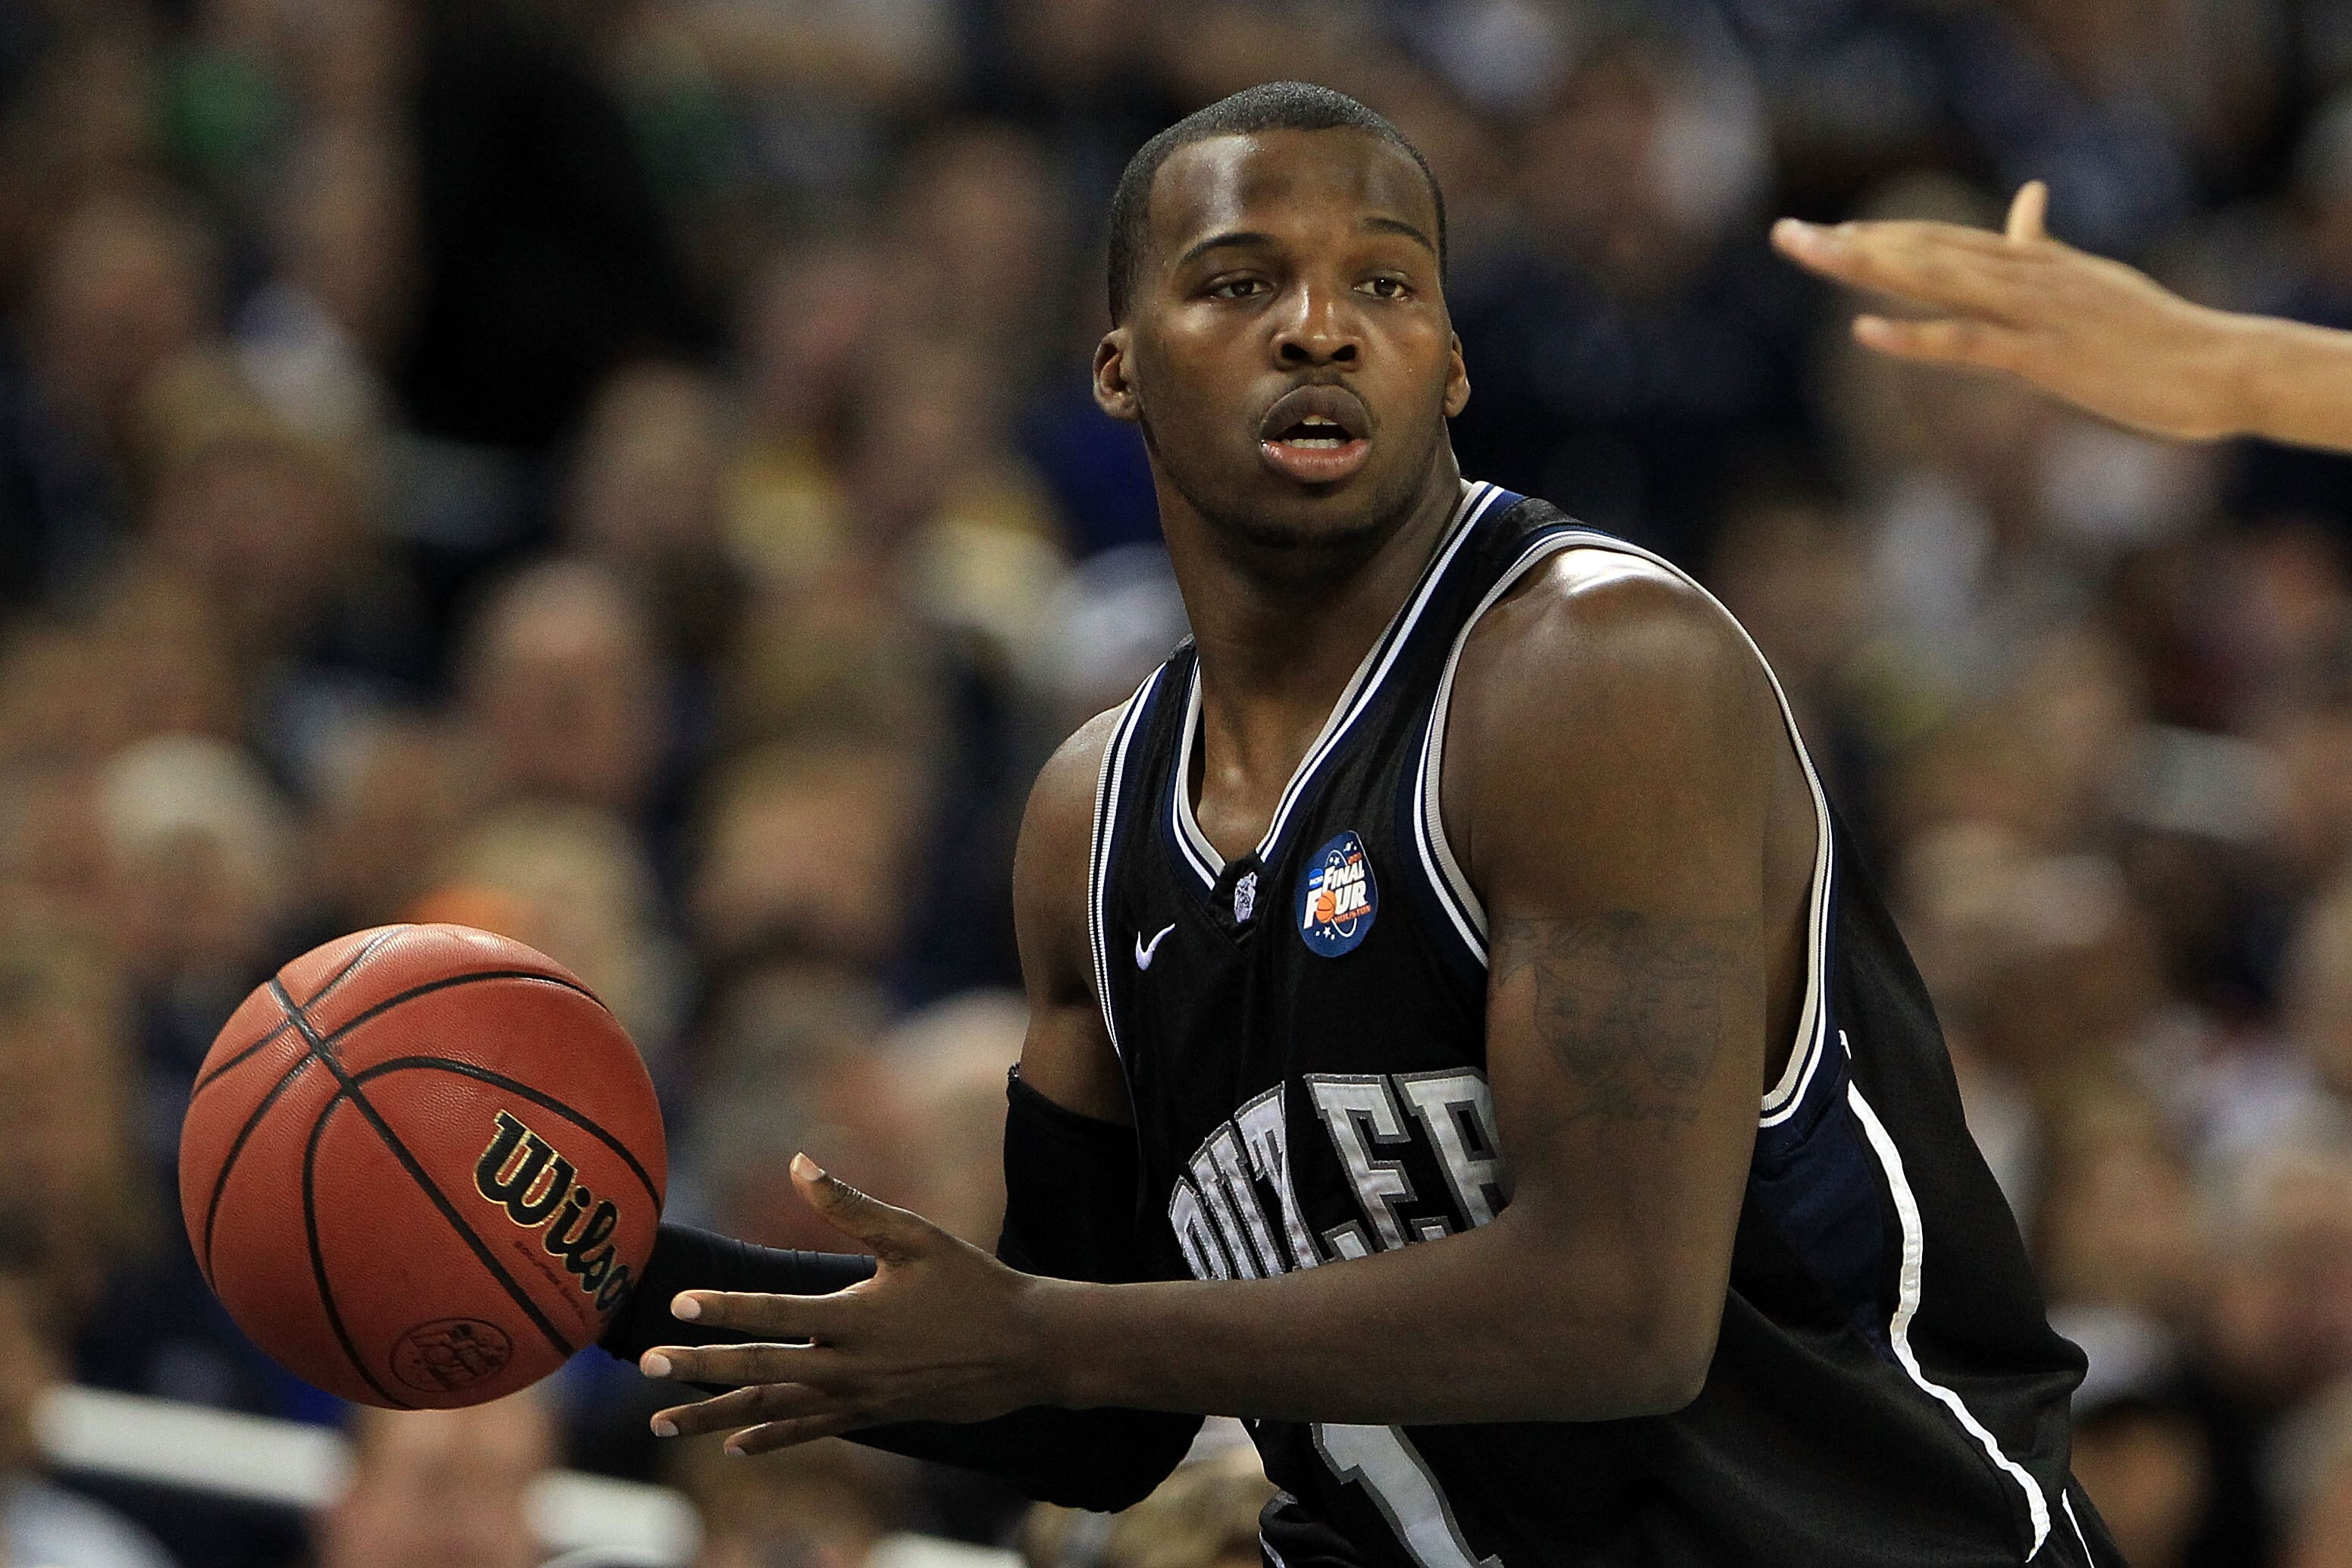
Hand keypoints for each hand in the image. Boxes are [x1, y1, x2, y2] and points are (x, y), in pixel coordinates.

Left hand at [641, 1155, 1062, 1455]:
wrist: (1027, 1350)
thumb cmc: (973, 1283)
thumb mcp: (916, 1236)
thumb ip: (852, 1205)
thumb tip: (798, 1163)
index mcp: (855, 1317)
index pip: (773, 1313)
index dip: (722, 1308)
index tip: (677, 1305)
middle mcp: (848, 1367)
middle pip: (758, 1369)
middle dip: (698, 1369)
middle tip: (646, 1367)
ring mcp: (858, 1400)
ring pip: (772, 1410)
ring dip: (713, 1418)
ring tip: (660, 1424)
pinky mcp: (872, 1416)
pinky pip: (808, 1432)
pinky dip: (769, 1438)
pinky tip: (734, 1445)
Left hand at [1772, 182, 2250, 440]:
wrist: (2213, 365)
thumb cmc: (2149, 332)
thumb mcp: (2088, 280)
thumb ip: (2045, 246)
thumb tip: (2028, 198)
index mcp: (2030, 263)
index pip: (1940, 241)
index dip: (1881, 236)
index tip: (1827, 233)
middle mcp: (2024, 277)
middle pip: (1922, 251)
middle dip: (1850, 244)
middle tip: (1787, 234)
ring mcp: (2033, 314)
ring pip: (1937, 282)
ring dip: (1868, 269)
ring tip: (1813, 256)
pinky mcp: (2044, 358)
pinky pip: (1968, 344)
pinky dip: (1915, 337)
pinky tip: (1865, 331)